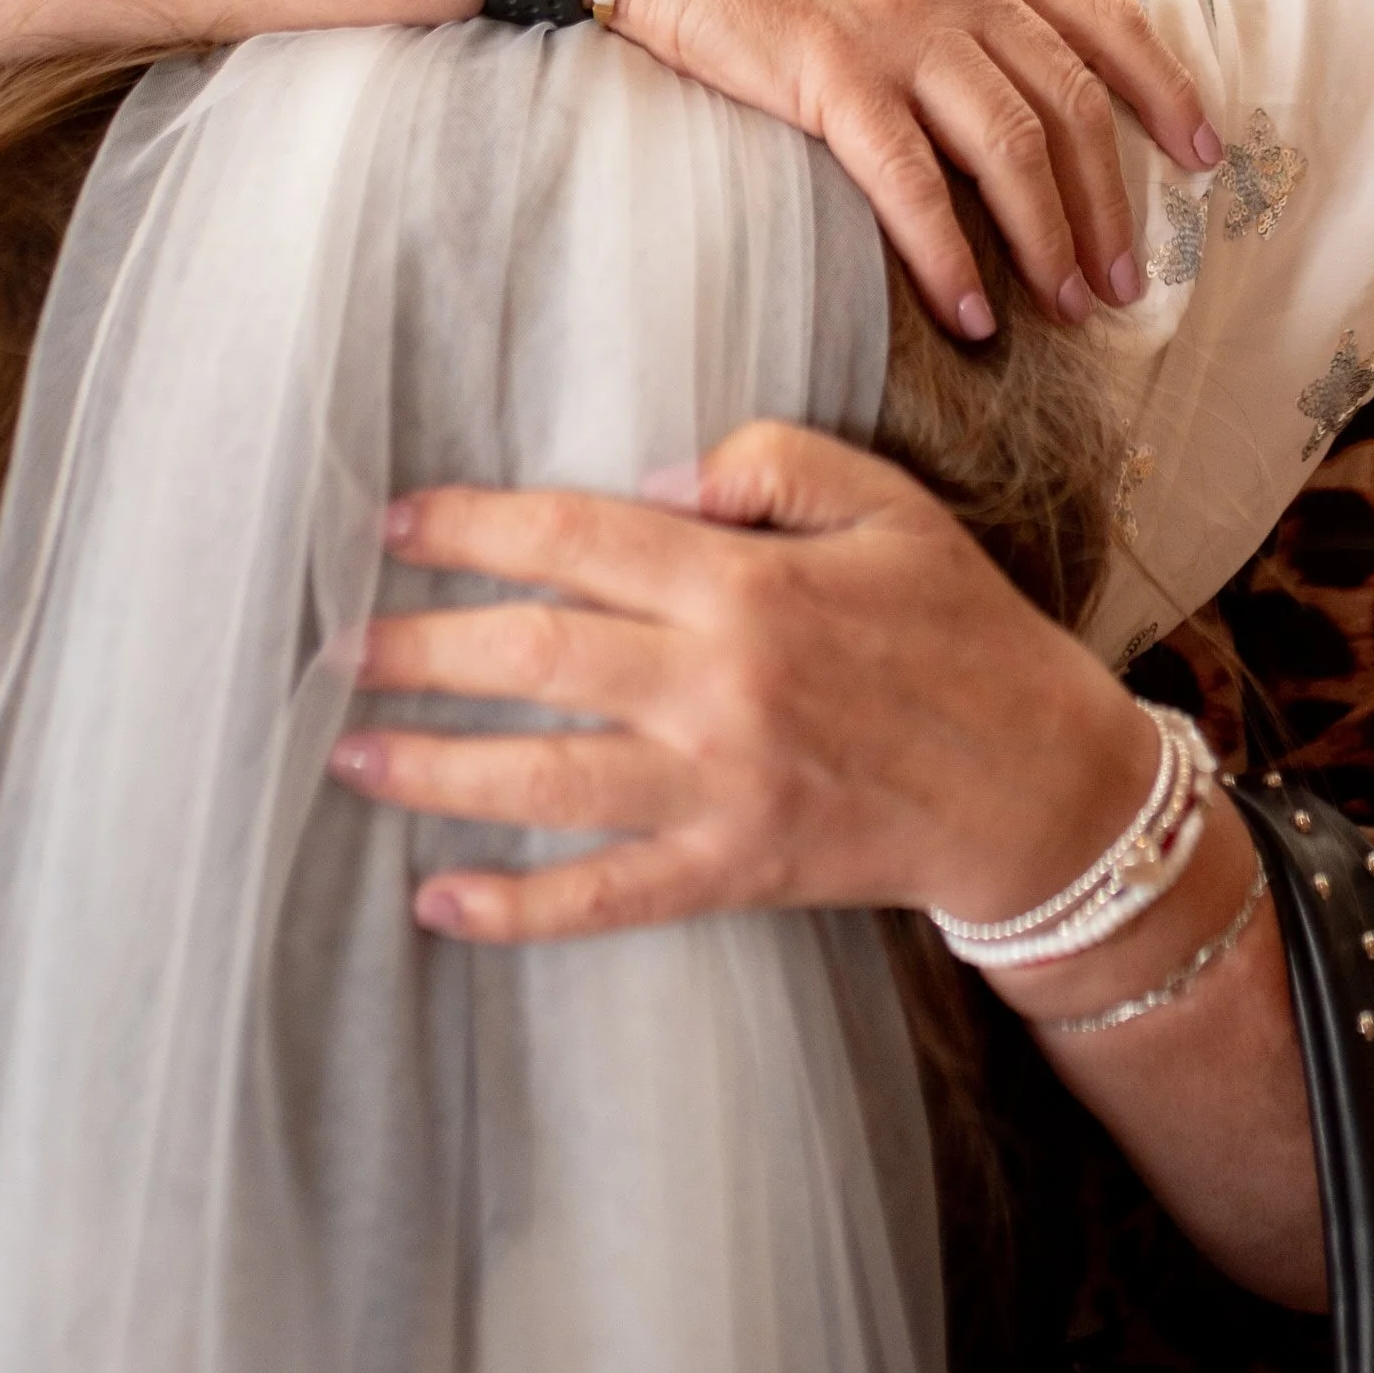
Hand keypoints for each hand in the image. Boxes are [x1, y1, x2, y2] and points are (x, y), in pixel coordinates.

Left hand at [328, 423, 1156, 943]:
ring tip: (346, 754)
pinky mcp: (732, 872)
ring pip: (545, 778)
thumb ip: (770, 465)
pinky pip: (604, 896)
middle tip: (335, 645)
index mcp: (748, 584)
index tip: (396, 524)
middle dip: (420, 649)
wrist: (1039, 786)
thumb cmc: (961, 629)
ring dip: (435, 768)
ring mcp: (720, 790)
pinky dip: (515, 907)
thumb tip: (655, 479)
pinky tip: (437, 902)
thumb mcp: (887, 504)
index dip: (475, 527)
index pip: (578, 539)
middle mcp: (719, 686)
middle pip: (535, 658)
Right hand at [595, 0, 1219, 338]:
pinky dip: (948, 253)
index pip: (1106, 18)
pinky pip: (910, 182)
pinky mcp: (829, 73)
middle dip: (1111, 203)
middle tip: (1126, 281)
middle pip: (1072, 105)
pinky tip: (969, 311)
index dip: (1165, 91)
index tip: (1203, 155)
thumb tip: (991, 11)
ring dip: (1049, 238)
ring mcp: (898, 25)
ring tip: (1066, 308)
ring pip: (1012, 146)